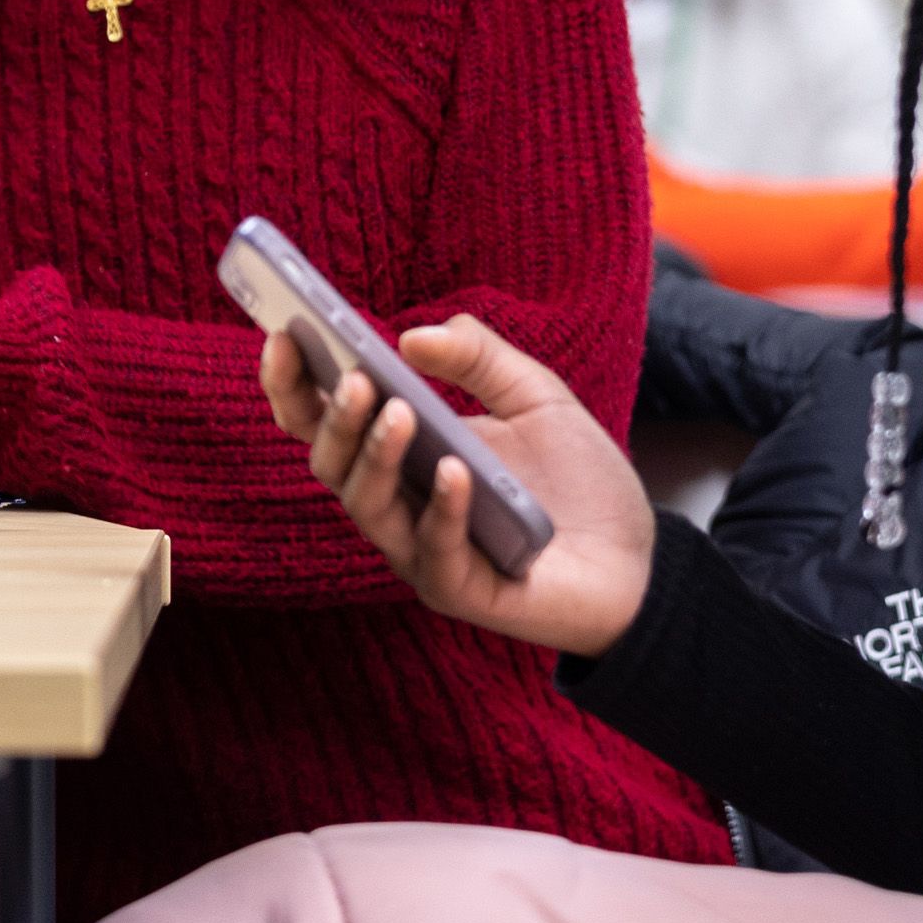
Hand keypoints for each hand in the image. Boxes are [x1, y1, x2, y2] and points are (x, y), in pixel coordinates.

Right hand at [259, 315, 655, 657]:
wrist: (640, 561)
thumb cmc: (578, 481)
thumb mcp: (535, 397)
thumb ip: (479, 356)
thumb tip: (411, 334)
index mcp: (400, 453)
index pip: (322, 420)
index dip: (292, 382)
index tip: (282, 333)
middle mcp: (396, 502)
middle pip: (328, 462)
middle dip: (331, 418)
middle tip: (354, 378)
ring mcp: (420, 549)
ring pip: (365, 505)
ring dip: (375, 456)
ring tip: (398, 411)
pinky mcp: (459, 588)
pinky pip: (433, 549)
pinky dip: (441, 508)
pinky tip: (456, 471)